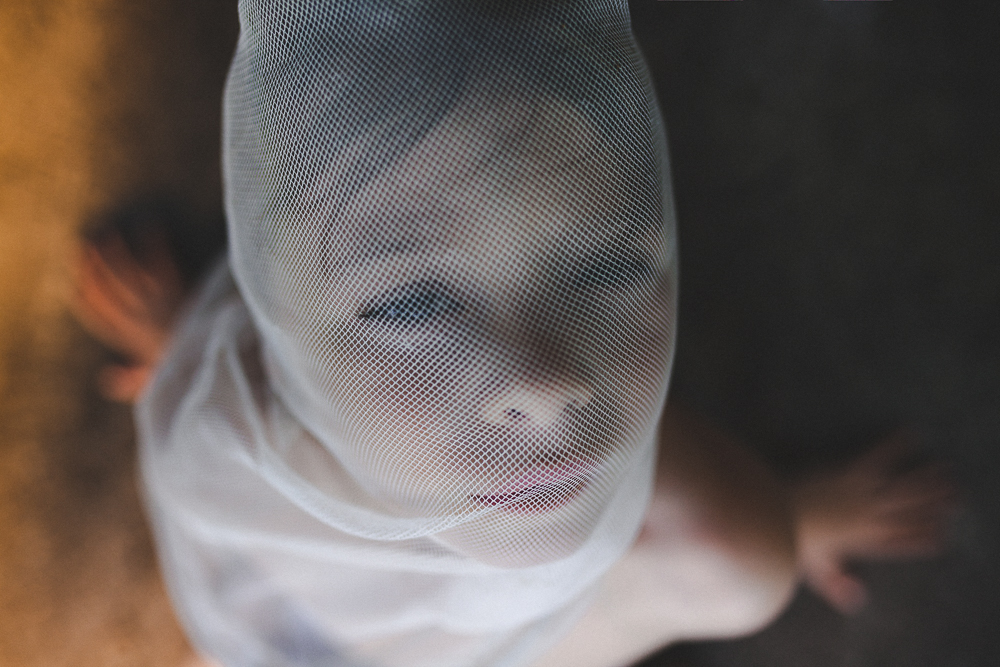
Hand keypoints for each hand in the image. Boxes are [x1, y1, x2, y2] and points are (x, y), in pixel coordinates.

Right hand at [71, 229, 183, 401]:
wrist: (216, 358)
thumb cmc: (187, 369)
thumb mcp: (155, 378)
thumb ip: (131, 379)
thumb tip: (106, 380)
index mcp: (131, 339)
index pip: (97, 317)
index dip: (82, 298)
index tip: (73, 282)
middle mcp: (139, 320)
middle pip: (107, 291)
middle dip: (92, 268)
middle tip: (83, 247)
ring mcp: (158, 304)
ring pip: (127, 276)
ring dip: (115, 255)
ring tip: (107, 236)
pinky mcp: (179, 293)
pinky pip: (162, 265)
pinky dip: (155, 244)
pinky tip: (151, 227)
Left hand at [791, 430, 955, 613]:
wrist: (775, 521)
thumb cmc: (791, 543)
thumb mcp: (816, 571)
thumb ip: (838, 586)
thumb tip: (857, 602)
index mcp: (865, 544)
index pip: (903, 544)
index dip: (924, 540)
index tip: (940, 537)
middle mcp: (871, 520)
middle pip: (912, 513)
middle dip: (936, 505)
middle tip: (955, 498)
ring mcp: (862, 496)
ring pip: (905, 487)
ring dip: (927, 478)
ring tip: (944, 471)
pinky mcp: (850, 474)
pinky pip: (878, 458)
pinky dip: (894, 445)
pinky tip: (908, 434)